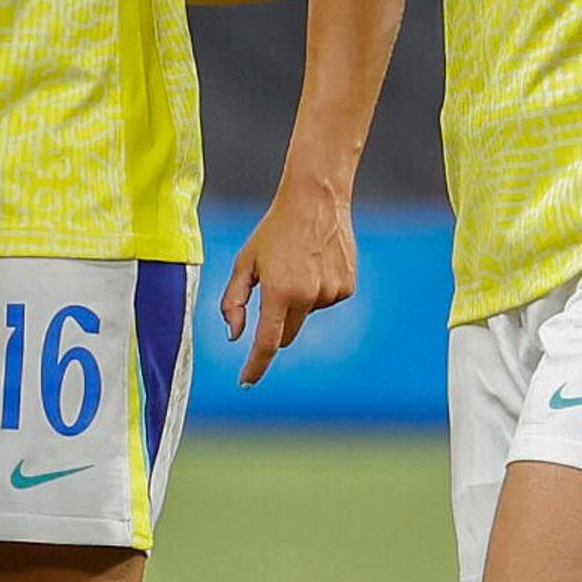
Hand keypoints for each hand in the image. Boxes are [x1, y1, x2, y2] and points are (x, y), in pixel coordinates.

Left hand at [221, 176, 357, 385]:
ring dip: (299, 299)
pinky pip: (326, 300)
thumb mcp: (244, 263)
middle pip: (287, 334)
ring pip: (307, 314)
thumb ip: (234, 302)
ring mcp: (330, 293)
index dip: (255, 366)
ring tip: (298, 263)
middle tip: (273, 291)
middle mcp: (307, 297)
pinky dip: (318, 290)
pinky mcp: (347, 287)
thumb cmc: (274, 230)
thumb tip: (234, 336)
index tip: (246, 381)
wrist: (315, 200)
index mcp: (278, 292)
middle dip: (276, 327)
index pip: (266, 343)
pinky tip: (316, 263)